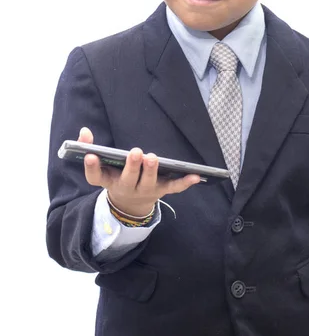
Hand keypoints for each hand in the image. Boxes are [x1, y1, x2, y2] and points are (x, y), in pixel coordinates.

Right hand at [78, 127, 200, 216]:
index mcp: (108, 181)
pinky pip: (174, 188)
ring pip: (149, 183)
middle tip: (135, 152)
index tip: (91, 155)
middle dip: (132, 166)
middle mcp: (126, 188)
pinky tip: (196, 176)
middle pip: (128, 179)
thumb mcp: (101, 167)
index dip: (92, 167)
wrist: (130, 204)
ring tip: (153, 158)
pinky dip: (185, 183)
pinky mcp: (161, 190)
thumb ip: (90, 148)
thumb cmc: (115, 177)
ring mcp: (145, 191)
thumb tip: (84, 131)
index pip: (95, 177)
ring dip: (152, 171)